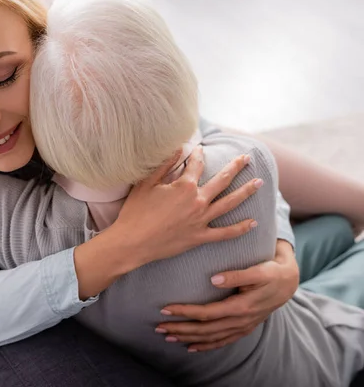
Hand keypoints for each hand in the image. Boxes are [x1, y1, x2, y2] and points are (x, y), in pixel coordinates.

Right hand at [110, 145, 263, 267]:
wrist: (132, 243)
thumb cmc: (135, 212)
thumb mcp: (146, 184)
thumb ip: (164, 164)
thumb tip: (179, 148)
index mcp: (184, 186)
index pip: (197, 164)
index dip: (198, 154)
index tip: (200, 149)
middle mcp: (197, 201)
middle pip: (222, 180)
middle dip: (236, 167)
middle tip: (247, 158)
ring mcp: (201, 220)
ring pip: (230, 204)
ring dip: (246, 192)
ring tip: (259, 183)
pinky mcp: (199, 237)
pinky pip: (225, 233)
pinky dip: (240, 229)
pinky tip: (253, 223)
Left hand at [156, 240, 298, 351]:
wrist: (289, 281)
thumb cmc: (270, 271)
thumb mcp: (258, 270)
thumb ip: (237, 275)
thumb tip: (213, 279)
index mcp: (241, 306)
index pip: (207, 313)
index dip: (185, 312)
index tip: (165, 308)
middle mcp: (240, 320)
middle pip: (205, 329)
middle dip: (180, 329)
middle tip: (159, 327)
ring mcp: (242, 326)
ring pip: (211, 338)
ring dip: (188, 338)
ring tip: (168, 336)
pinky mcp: (243, 328)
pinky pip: (222, 341)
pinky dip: (206, 346)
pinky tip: (190, 347)